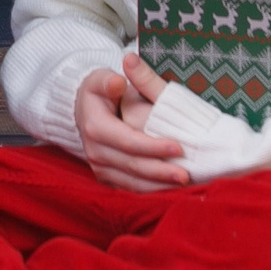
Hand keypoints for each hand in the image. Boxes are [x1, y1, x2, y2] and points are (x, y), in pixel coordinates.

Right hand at [75, 64, 187, 191]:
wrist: (84, 110)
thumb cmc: (100, 91)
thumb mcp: (100, 79)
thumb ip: (109, 80)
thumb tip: (118, 82)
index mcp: (96, 127)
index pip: (127, 141)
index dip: (152, 146)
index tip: (178, 147)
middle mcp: (95, 151)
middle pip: (132, 165)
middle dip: (160, 171)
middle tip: (186, 174)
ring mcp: (99, 167)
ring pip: (131, 182)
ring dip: (157, 185)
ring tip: (183, 183)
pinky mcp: (106, 177)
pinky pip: (129, 188)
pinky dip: (150, 190)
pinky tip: (169, 189)